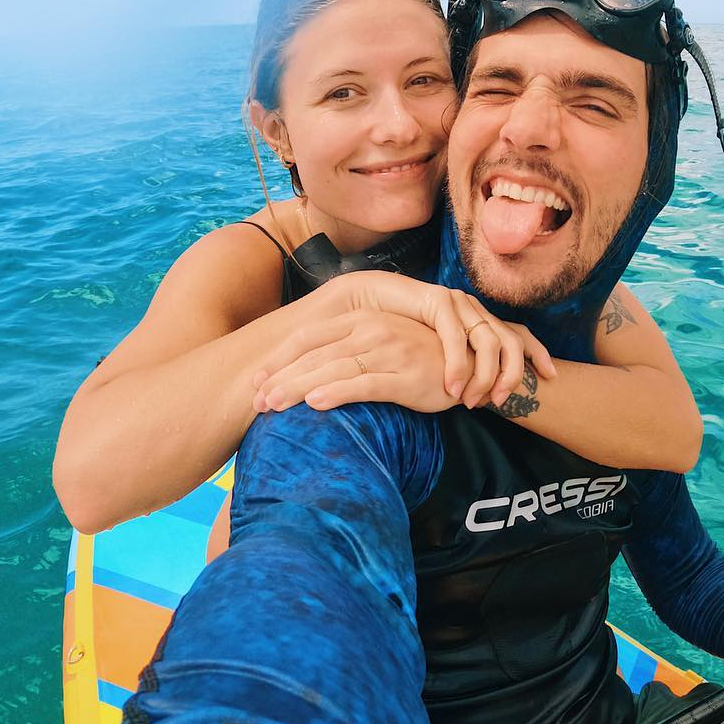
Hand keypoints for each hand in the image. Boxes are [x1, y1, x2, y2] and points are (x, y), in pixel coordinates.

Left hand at [252, 310, 463, 414]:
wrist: (467, 364)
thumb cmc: (418, 357)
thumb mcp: (379, 343)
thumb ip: (347, 349)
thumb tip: (307, 371)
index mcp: (361, 318)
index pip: (309, 336)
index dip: (280, 358)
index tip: (257, 379)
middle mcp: (372, 330)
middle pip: (315, 354)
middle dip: (281, 378)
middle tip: (256, 401)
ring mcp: (389, 351)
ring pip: (333, 369)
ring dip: (298, 388)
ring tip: (272, 405)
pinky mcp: (405, 376)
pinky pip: (364, 384)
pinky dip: (336, 393)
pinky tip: (315, 403)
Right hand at [312, 272, 555, 407]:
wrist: (368, 304)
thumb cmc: (403, 336)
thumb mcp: (439, 356)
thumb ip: (461, 367)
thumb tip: (482, 393)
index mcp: (480, 320)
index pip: (519, 333)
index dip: (538, 353)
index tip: (552, 376)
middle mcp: (474, 310)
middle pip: (512, 339)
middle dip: (513, 373)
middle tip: (500, 401)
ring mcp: (458, 303)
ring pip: (489, 340)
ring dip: (483, 375)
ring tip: (471, 402)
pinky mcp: (437, 301)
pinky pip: (456, 337)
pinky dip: (456, 365)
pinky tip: (451, 388)